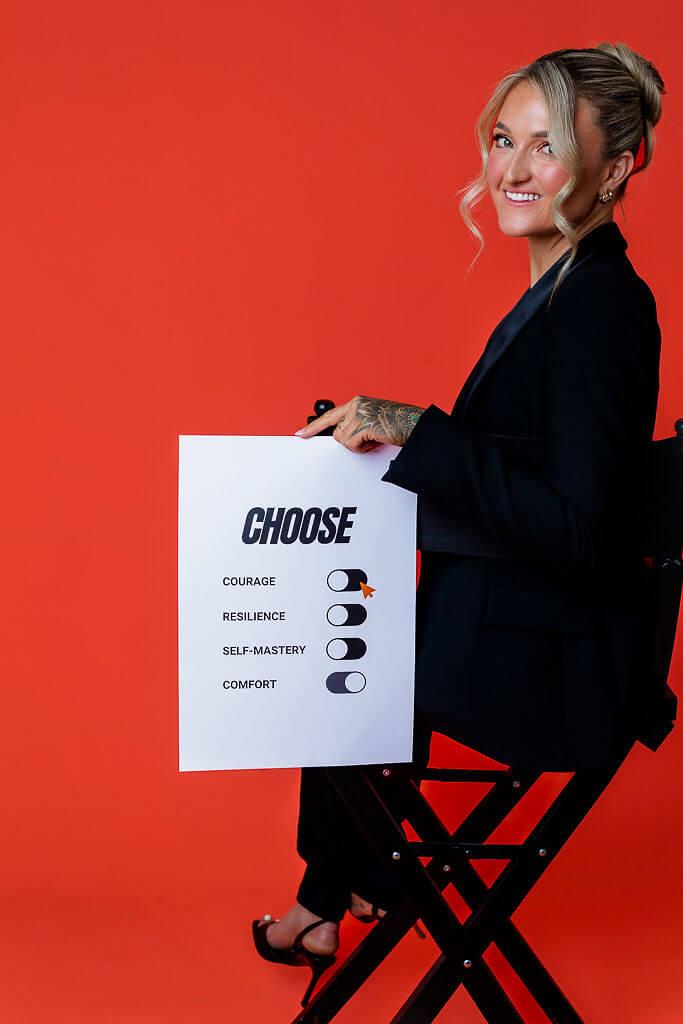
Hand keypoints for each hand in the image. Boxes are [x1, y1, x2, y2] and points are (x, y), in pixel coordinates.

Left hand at [295, 395, 424, 450]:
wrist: (416, 425)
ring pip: (343, 440)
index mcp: (358, 402)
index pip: (330, 416)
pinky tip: (377, 440)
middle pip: (336, 433)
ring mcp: (359, 413)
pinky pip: (352, 444)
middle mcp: (356, 405)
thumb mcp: (374, 421)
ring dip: (359, 446)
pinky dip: (364, 448)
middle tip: (370, 440)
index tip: (300, 434)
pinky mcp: (363, 424)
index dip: (314, 426)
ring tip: (376, 439)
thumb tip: (343, 438)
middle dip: (350, 442)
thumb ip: (357, 424)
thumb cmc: (399, 425)